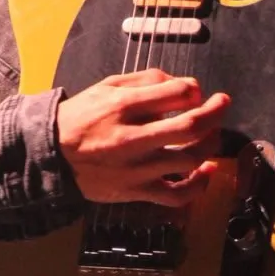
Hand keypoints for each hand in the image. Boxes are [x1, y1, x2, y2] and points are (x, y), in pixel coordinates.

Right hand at [55, 68, 229, 204]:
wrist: (52, 154)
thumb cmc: (80, 117)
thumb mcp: (105, 86)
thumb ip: (144, 81)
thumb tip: (182, 85)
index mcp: (122, 105)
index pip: (176, 93)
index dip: (194, 89)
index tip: (196, 91)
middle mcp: (131, 136)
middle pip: (190, 126)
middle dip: (215, 112)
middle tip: (222, 103)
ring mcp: (136, 168)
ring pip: (189, 159)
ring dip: (210, 144)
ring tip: (212, 134)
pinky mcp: (136, 191)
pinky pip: (176, 194)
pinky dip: (199, 185)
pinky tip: (207, 171)